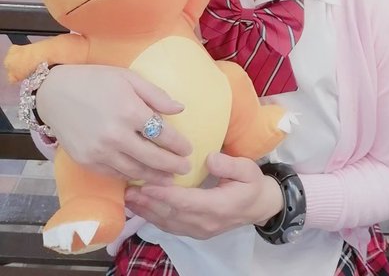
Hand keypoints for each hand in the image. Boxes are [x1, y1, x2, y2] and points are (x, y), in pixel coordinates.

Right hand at [36, 64, 191, 182]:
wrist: (55, 92)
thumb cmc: (96, 80)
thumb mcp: (129, 78)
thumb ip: (156, 95)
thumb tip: (180, 109)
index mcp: (130, 111)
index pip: (163, 134)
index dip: (179, 144)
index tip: (189, 149)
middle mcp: (116, 135)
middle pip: (153, 157)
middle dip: (173, 166)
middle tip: (186, 170)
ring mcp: (100, 152)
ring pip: (135, 171)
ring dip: (155, 177)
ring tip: (169, 179)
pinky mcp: (87, 162)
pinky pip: (115, 174)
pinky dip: (131, 177)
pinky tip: (142, 177)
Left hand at [124, 152, 283, 238]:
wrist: (259, 207)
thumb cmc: (252, 184)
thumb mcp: (248, 170)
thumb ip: (230, 166)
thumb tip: (209, 159)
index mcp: (218, 207)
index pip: (187, 202)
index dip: (165, 195)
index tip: (147, 184)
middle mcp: (205, 222)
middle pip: (172, 214)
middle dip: (149, 203)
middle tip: (128, 190)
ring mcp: (198, 230)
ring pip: (167, 222)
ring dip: (147, 211)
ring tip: (129, 198)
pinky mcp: (193, 230)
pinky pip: (170, 225)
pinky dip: (153, 217)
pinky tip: (141, 206)